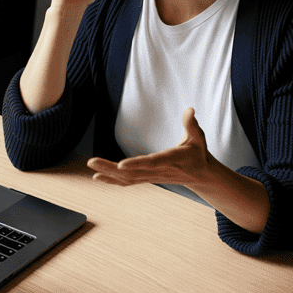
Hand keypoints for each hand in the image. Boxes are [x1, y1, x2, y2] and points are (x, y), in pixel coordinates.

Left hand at [88, 108, 213, 186]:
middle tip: (91, 161)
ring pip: (127, 179)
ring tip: (91, 164)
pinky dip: (112, 181)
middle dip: (110, 168)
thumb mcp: (198, 137)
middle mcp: (159, 171)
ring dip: (107, 173)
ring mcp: (152, 177)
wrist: (201, 175)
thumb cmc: (198, 153)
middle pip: (132, 172)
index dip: (136, 164)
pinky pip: (128, 182)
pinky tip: (98, 177)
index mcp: (171, 159)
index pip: (152, 162)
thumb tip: (190, 109)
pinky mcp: (148, 178)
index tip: (120, 165)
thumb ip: (192, 124)